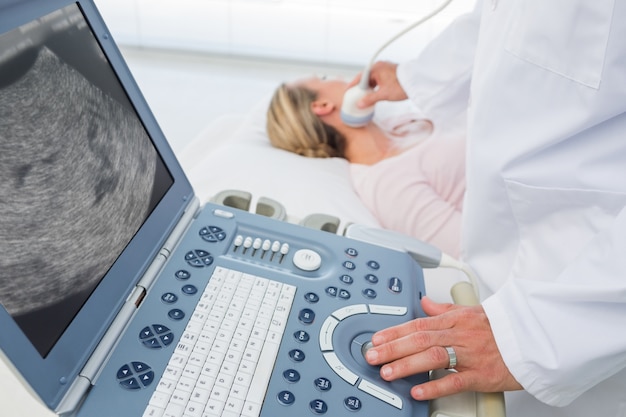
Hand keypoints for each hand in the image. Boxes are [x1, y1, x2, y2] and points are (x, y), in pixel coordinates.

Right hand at [348, 61, 407, 107]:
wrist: (418, 82)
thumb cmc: (402, 85)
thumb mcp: (384, 94)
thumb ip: (370, 99)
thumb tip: (360, 104)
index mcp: (375, 68)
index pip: (359, 78)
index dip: (353, 86)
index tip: (348, 92)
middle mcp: (379, 66)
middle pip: (365, 78)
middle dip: (361, 88)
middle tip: (356, 96)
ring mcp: (385, 69)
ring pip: (372, 79)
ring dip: (369, 88)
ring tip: (365, 97)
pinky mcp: (390, 72)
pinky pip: (378, 79)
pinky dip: (375, 86)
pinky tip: (375, 94)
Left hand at [365, 297, 522, 399]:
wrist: (535, 340)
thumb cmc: (502, 328)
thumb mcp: (471, 312)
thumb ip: (443, 310)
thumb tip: (423, 303)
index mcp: (456, 320)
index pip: (419, 324)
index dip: (395, 331)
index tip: (376, 338)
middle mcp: (460, 335)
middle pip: (420, 339)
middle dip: (393, 348)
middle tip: (372, 356)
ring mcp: (471, 355)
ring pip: (433, 357)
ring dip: (406, 365)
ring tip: (387, 372)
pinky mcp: (482, 375)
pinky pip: (455, 381)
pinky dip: (435, 386)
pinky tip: (417, 391)